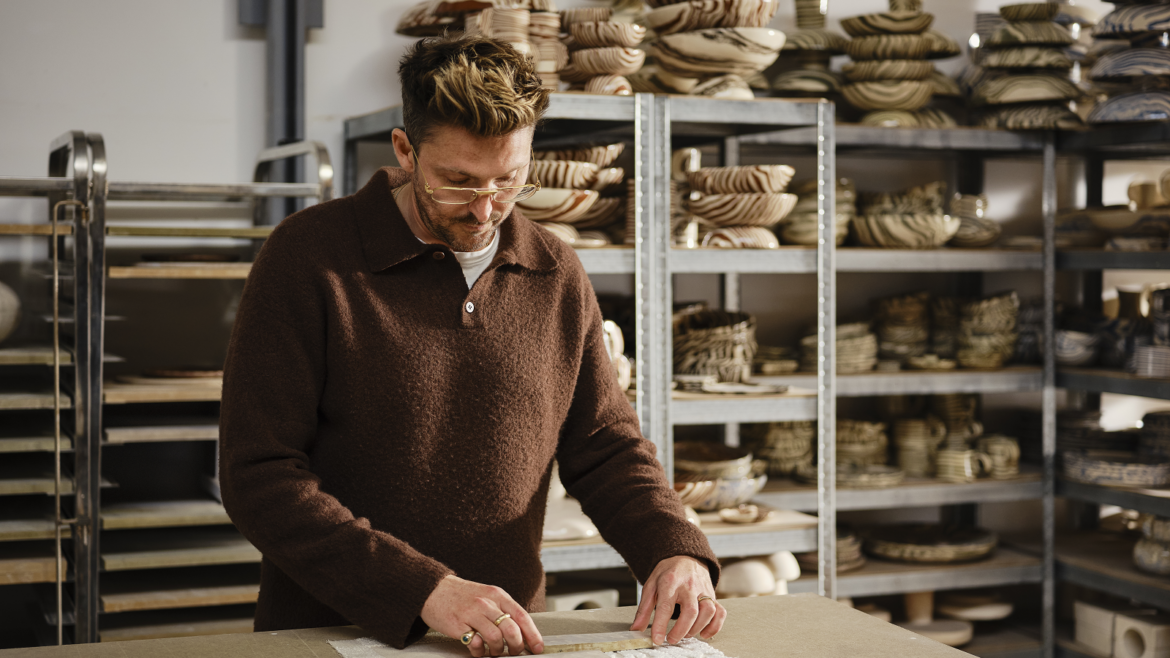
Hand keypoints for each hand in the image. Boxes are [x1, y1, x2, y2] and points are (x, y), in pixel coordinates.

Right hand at [420, 574, 543, 656]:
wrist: (432, 589)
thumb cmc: (461, 594)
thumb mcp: (486, 594)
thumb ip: (502, 609)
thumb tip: (520, 630)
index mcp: (497, 595)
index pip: (522, 615)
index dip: (533, 634)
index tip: (538, 647)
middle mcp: (486, 603)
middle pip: (511, 629)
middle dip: (516, 646)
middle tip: (514, 652)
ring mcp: (471, 613)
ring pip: (496, 638)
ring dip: (498, 650)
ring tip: (494, 651)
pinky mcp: (457, 625)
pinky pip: (475, 644)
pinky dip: (480, 652)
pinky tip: (478, 650)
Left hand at [630, 556, 724, 645]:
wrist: (684, 556)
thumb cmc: (667, 572)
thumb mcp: (650, 585)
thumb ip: (644, 608)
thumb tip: (636, 628)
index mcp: (670, 582)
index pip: (666, 606)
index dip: (661, 625)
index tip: (657, 639)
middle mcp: (689, 585)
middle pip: (691, 611)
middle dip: (681, 630)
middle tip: (671, 639)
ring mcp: (703, 590)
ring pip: (708, 611)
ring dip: (697, 628)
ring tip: (685, 634)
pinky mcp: (713, 594)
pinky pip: (720, 612)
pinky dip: (714, 626)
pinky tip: (704, 633)